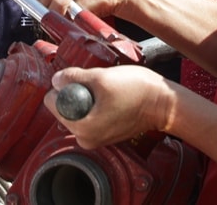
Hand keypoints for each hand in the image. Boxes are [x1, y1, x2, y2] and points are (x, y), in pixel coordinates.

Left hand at [43, 66, 173, 149]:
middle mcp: (86, 139)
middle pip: (64, 106)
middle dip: (77, 91)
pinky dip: (96, 102)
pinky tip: (112, 96)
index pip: (52, 102)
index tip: (83, 81)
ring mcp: (96, 137)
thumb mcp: (101, 77)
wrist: (164, 102)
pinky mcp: (105, 132)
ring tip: (107, 91)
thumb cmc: (138, 91)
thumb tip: (56, 79)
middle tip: (99, 86)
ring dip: (87, 95)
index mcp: (81, 129)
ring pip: (77, 108)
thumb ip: (73, 77)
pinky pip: (90, 113)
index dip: (65, 86)